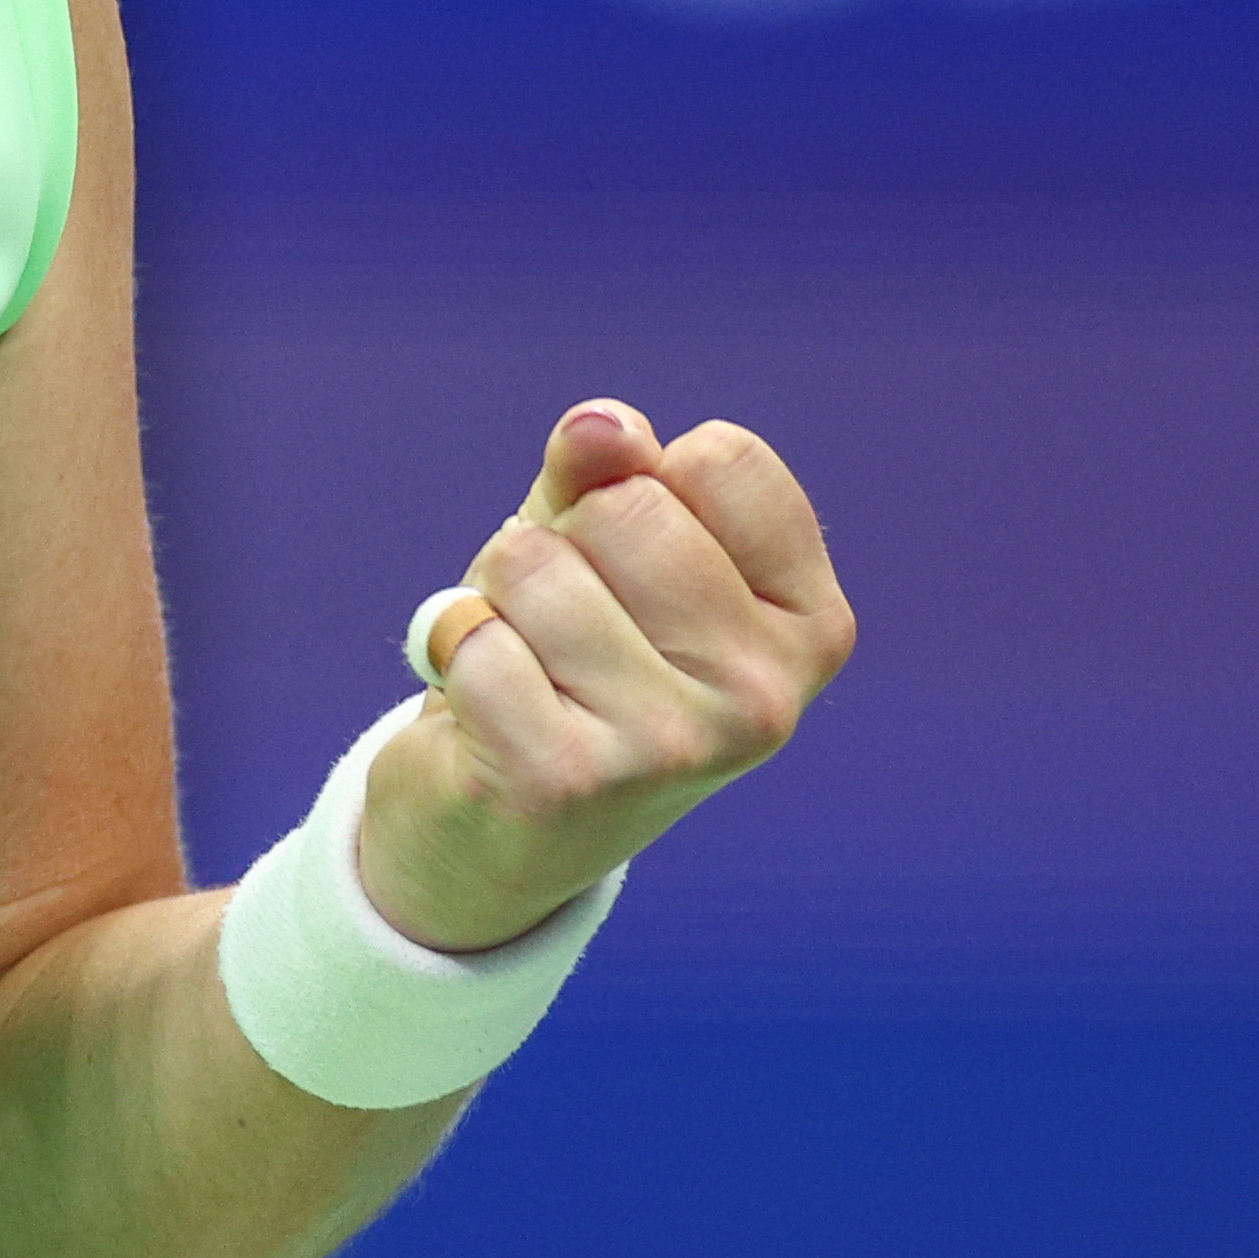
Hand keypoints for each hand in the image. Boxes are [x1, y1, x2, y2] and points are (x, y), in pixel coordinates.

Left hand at [355, 401, 854, 952]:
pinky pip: (472, 636)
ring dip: (495, 597)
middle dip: (558, 542)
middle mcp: (765, 695)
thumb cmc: (562, 661)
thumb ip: (605, 471)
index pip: (719, 460)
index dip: (634, 484)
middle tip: (556, 626)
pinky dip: (451, 652)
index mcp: (806, 625)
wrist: (491, 831)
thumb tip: (602, 426)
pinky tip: (479, 712)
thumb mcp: (595, 547)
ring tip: (519, 665)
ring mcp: (674, 746)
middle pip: (624, 506)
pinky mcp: (568, 780)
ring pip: (536, 564)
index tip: (623, 564)